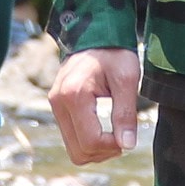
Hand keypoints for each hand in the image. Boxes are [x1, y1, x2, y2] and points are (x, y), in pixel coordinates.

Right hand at [50, 46, 145, 164]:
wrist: (96, 33)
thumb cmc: (114, 53)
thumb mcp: (127, 79)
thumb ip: (126, 113)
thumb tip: (127, 146)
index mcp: (74, 95)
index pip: (90, 141)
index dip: (113, 146)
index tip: (129, 135)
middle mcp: (58, 102)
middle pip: (79, 152)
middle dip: (104, 152)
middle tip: (124, 138)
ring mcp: (55, 106)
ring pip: (73, 150)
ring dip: (97, 150)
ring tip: (115, 134)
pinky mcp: (58, 108)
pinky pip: (71, 139)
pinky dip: (89, 142)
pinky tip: (104, 130)